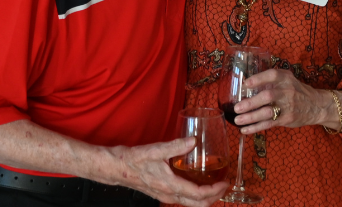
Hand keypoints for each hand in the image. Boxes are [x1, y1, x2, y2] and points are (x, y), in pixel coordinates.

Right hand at [110, 138, 226, 206]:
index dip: (214, 190)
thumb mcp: (155, 150)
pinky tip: (196, 183)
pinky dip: (195, 195)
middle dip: (214, 197)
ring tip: (214, 185)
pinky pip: (183, 199)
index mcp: (170, 186)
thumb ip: (175, 146)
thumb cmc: (133, 160)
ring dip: (205, 197)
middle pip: (197, 204)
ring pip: (190, 203)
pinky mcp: (162, 193)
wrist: (116, 168)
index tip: (224, 182)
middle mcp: (169, 195)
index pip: (198, 194)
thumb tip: (193, 141)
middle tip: (224, 185)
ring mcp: (165, 196)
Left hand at [233, 69, 329, 133]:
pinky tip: (245, 130)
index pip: (272, 75)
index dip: (258, 79)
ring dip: (251, 117)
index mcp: (285, 78)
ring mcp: (287, 106)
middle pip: (268, 96)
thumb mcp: (287, 80)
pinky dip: (255, 127)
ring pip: (267, 113)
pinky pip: (269, 124)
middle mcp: (287, 91)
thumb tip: (245, 86)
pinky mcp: (286, 119)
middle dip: (251, 102)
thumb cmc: (296, 91)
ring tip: (237, 120)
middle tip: (237, 107)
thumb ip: (271, 81)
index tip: (246, 84)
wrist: (316, 105)